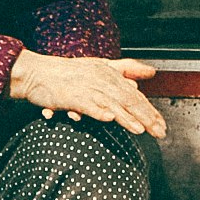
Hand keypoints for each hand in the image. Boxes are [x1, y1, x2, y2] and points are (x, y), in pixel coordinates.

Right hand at [8, 48, 166, 137]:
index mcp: (110, 74)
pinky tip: (109, 118)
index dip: (150, 110)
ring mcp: (87, 88)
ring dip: (126, 117)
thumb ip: (126, 68)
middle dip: (146, 117)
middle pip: (128, 99)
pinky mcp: (71, 96)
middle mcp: (101, 79)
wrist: (37, 74)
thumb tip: (151, 71)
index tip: (162, 126)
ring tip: (141, 129)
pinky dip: (98, 111)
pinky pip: (87, 104)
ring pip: (111, 103)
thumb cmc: (69, 73)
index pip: (135, 95)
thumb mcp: (101, 66)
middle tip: (159, 133)